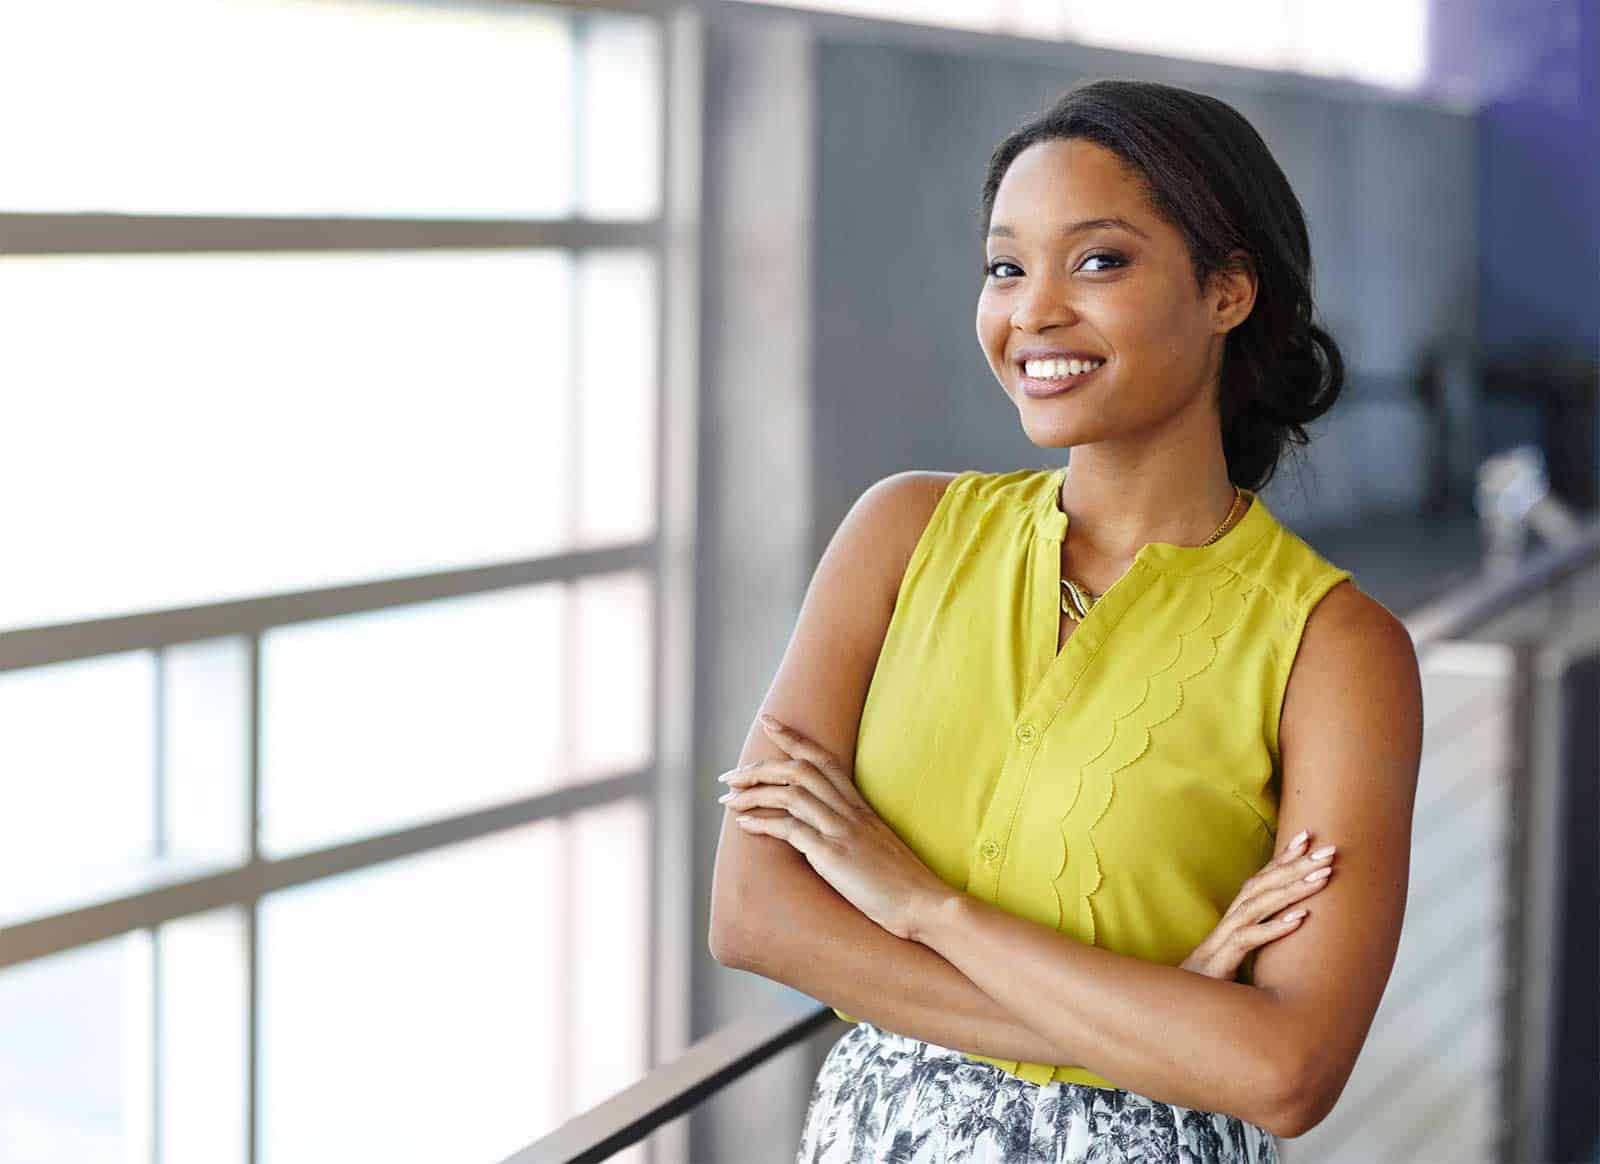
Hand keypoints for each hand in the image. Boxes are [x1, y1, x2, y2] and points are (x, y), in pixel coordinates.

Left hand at [717, 714, 953, 941]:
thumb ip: (853, 832)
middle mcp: (849, 811)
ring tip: (727, 799)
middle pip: (799, 770)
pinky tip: (743, 824)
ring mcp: (841, 830)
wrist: (925, 903)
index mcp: (860, 806)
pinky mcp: (833, 854)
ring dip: (753, 792)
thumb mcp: (876, 847)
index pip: (823, 759)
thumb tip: (824, 834)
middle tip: (729, 775)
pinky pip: (790, 828)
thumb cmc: (902, 883)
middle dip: (759, 767)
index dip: (793, 737)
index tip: (768, 722)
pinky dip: (762, 822)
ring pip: (790, 793)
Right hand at [1181, 829, 1336, 980]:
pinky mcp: (1220, 963)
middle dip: (1295, 865)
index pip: (1259, 880)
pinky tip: (1301, 919)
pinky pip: (1248, 940)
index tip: (1308, 838)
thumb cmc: (1211, 988)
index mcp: (1233, 920)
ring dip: (1290, 889)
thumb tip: (1294, 933)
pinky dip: (1274, 928)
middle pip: (1261, 885)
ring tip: (1321, 877)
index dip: (1282, 858)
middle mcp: (1227, 923)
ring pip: (1257, 906)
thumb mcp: (1239, 961)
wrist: (1176, 1010)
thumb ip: (1259, 944)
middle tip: (1329, 850)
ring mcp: (1221, 941)